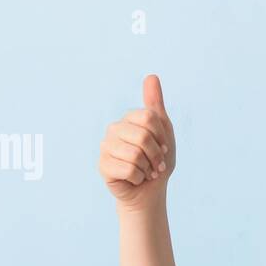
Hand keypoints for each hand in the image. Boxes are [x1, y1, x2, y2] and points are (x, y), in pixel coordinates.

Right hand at [98, 74, 175, 211]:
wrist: (150, 189)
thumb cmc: (158, 159)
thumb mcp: (163, 129)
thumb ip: (155, 103)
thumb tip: (151, 76)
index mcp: (129, 118)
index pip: (151, 118)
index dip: (162, 136)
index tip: (163, 147)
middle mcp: (114, 128)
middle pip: (144, 136)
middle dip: (156, 154)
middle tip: (156, 164)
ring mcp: (106, 146)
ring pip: (135, 154)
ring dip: (148, 167)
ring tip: (146, 171)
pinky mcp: (102, 165)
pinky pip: (128, 169)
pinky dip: (138, 177)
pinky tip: (134, 178)